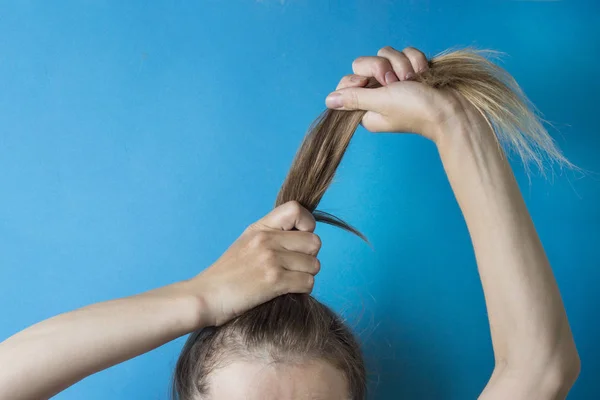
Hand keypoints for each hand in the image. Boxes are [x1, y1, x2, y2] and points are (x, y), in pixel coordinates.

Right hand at [188, 201, 321, 326]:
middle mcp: (267, 240)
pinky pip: (308, 282)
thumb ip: (271, 235)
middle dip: (309, 256)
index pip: (296, 209)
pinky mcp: (274, 281)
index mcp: (260, 228)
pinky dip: (303, 289)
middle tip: (294, 266)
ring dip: (306, 275)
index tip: (299, 239)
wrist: (205, 297)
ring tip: (289, 280)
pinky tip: (288, 290)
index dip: (306, 224)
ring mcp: (271, 260)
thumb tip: (302, 237)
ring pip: (314, 264)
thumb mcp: (246, 243)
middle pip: (314, 242)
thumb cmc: (226, 275)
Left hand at [325, 46, 474, 141]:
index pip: (347, 82)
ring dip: (402, 64)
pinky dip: (416, 60)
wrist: (451, 108)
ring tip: (413, 80)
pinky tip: (423, 74)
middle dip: (382, 67)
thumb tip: (329, 101)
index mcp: (366, 108)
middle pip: (365, 63)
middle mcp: (378, 94)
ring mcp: (396, 81)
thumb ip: (354, 98)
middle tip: (395, 82)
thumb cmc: (416, 109)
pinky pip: (405, 53)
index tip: (366, 82)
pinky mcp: (411, 70)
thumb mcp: (380, 103)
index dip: (356, 77)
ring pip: (386, 54)